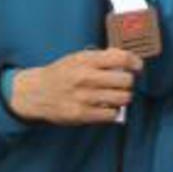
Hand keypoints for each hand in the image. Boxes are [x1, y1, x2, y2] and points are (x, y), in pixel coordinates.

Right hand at [9, 48, 142, 124]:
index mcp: (86, 60)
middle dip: (128, 82)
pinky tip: (106, 106)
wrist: (35, 92)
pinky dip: (113, 111)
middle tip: (123, 83)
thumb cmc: (61, 73)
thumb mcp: (78, 57)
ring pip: (122, 98)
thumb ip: (102, 57)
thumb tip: (127, 59)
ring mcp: (83, 97)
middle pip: (126, 80)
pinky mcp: (81, 114)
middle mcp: (85, 77)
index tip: (137, 66)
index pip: (122, 58)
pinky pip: (111, 114)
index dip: (135, 62)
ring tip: (116, 95)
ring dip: (123, 97)